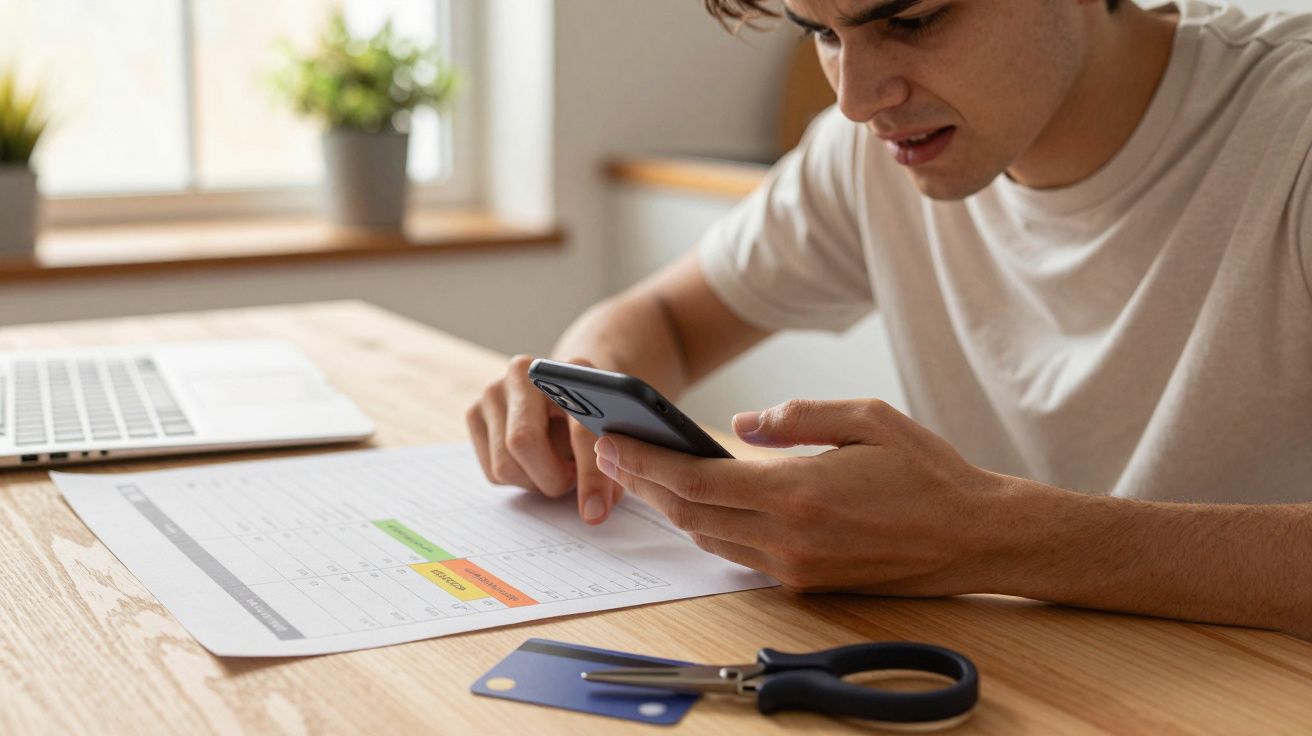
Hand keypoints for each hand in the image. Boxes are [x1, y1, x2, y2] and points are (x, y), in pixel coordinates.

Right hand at [466, 355, 621, 523]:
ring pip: (505, 463)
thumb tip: (597, 506)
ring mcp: (494, 391)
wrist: (567, 390)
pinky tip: (536, 463)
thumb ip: (614, 463)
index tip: (595, 510)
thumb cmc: (595, 414)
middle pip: (523, 441)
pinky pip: (493, 471)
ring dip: (536, 481)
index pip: (579, 427)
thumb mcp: (616, 433)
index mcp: (571, 368)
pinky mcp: (474, 412)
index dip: (591, 474)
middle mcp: (524, 372)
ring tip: (557, 469)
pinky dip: (519, 479)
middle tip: (570, 483)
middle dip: (551, 477)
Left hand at [593, 398, 1012, 593]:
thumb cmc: (928, 473)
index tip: (614, 442)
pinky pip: (740, 555)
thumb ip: (797, 417)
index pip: (697, 482)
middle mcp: (787, 538)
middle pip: (690, 515)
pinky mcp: (807, 582)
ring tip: (644, 476)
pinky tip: (698, 505)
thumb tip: (741, 425)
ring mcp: (795, 566)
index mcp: (797, 493)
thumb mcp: (867, 418)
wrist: (976, 537)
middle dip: (644, 484)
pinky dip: (709, 528)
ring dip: (671, 510)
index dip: (647, 463)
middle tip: (613, 454)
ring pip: (710, 540)